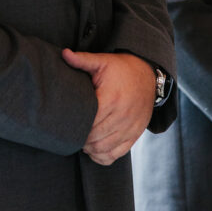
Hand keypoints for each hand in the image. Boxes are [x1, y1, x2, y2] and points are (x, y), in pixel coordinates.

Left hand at [62, 49, 155, 165]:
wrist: (147, 75)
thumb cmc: (121, 69)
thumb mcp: (102, 61)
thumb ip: (82, 60)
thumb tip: (64, 54)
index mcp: (111, 98)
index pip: (89, 121)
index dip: (77, 125)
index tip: (69, 122)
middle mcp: (122, 116)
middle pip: (95, 137)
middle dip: (81, 138)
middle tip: (72, 133)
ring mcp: (130, 128)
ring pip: (104, 148)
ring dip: (90, 148)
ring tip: (81, 140)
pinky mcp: (135, 135)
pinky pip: (117, 154)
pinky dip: (103, 156)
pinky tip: (94, 150)